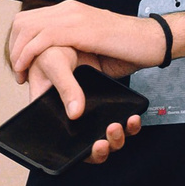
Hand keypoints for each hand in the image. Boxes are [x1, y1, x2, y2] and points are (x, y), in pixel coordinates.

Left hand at [7, 0, 158, 81]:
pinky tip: (27, 69)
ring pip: (28, 28)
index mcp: (69, 11)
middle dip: (13, 48)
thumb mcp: (91, 47)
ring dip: (18, 53)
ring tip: (20, 74)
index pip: (29, 19)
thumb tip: (57, 66)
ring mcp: (73, 16)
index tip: (20, 65)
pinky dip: (29, 54)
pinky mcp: (80, 28)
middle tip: (18, 72)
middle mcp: (68, 9)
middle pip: (22, 22)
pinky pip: (43, 38)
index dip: (17, 42)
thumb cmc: (127, 48)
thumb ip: (72, 50)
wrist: (153, 40)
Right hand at [25, 44, 140, 164]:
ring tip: (119, 126)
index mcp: (51, 111)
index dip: (82, 152)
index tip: (97, 146)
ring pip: (106, 137)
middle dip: (103, 147)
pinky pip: (121, 122)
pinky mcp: (107, 104)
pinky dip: (129, 123)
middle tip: (107, 139)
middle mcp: (72, 115)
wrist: (82, 33)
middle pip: (88, 145)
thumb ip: (63, 87)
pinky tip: (133, 117)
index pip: (66, 145)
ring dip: (117, 137)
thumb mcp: (55, 63)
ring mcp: (91, 111)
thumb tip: (74, 114)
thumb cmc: (54, 47)